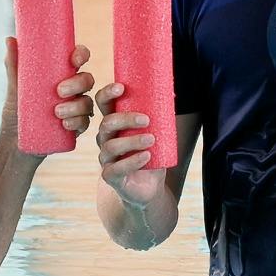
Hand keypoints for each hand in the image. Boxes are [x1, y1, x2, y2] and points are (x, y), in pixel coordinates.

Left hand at [1, 38, 96, 140]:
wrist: (14, 147)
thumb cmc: (15, 115)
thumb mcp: (15, 90)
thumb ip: (14, 66)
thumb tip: (10, 39)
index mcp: (60, 76)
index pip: (77, 60)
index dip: (81, 55)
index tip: (74, 59)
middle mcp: (72, 91)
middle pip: (87, 80)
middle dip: (77, 83)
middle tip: (59, 91)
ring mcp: (75, 110)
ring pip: (88, 102)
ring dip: (76, 106)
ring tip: (57, 113)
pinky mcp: (76, 128)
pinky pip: (85, 122)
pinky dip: (77, 122)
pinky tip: (65, 125)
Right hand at [93, 82, 164, 208]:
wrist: (150, 187)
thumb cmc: (152, 155)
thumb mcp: (157, 133)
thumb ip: (159, 116)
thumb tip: (172, 92)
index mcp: (114, 124)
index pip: (103, 104)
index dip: (108, 94)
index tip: (121, 87)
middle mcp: (106, 139)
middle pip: (107, 123)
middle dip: (126, 119)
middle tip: (147, 120)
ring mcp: (106, 158)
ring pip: (110, 146)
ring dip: (132, 141)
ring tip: (151, 140)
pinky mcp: (110, 176)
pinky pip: (115, 168)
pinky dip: (132, 161)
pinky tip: (146, 157)